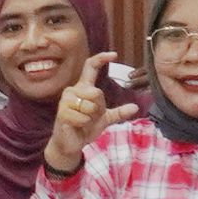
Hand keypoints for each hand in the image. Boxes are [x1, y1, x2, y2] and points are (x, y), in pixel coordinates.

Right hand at [41, 54, 140, 173]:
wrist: (70, 144)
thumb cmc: (84, 128)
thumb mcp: (104, 120)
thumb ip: (118, 113)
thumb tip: (135, 107)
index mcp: (83, 88)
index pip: (90, 67)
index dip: (101, 59)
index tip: (114, 54)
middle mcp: (72, 91)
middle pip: (96, 92)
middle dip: (98, 108)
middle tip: (90, 117)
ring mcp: (66, 101)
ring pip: (90, 105)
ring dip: (90, 118)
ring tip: (82, 122)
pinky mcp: (62, 112)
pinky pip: (83, 117)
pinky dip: (84, 124)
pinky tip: (77, 126)